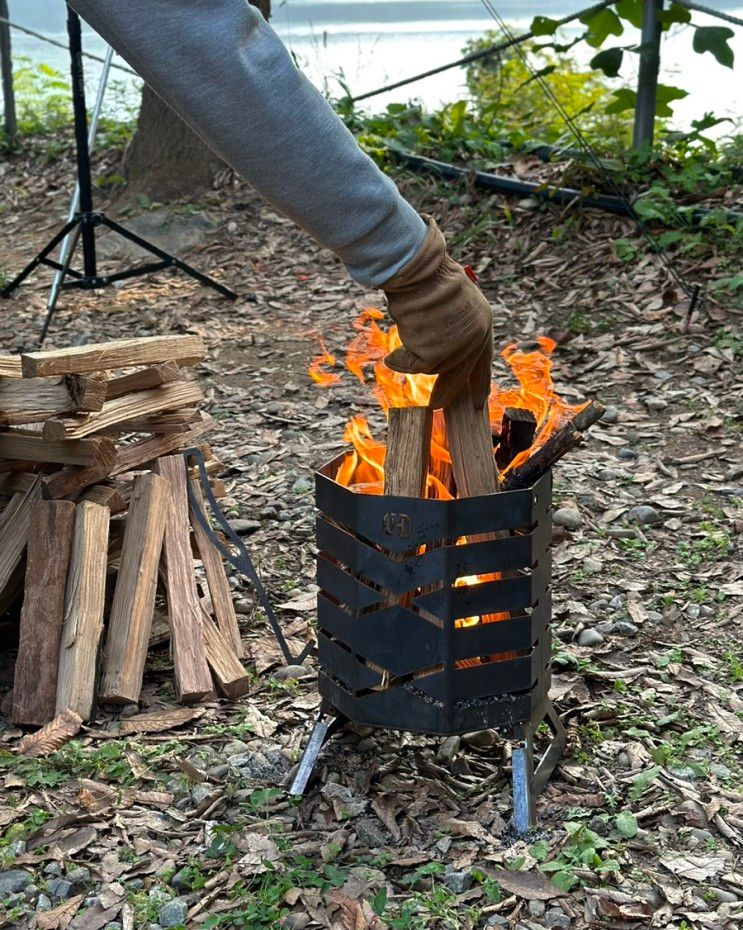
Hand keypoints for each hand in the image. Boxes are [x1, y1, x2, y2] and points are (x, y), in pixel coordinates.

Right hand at [380, 216, 492, 408]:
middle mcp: (474, 338)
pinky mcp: (437, 353)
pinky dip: (402, 361)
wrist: (419, 271)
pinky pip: (415, 365)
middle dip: (445, 392)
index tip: (477, 402)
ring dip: (413, 356)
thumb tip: (435, 356)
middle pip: (458, 374)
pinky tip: (394, 353)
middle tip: (435, 406)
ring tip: (406, 333)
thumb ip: (452, 325)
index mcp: (483, 322)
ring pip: (431, 367)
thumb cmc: (428, 278)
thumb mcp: (451, 299)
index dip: (479, 383)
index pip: (483, 360)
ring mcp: (456, 347)